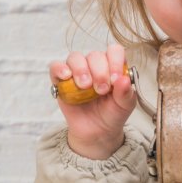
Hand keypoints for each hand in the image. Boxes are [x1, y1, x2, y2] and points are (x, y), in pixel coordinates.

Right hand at [49, 44, 137, 158]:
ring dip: (81, 70)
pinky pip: (55, 67)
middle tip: (101, 90)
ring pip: (75, 57)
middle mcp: (95, 65)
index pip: (114, 51)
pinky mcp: (61, 81)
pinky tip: (66, 76)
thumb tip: (124, 79)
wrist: (97, 131)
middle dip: (100, 72)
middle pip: (95, 55)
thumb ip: (126, 93)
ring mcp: (77, 71)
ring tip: (85, 86)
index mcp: (113, 66)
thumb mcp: (125, 105)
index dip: (115, 61)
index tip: (115, 80)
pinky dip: (60, 69)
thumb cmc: (113, 113)